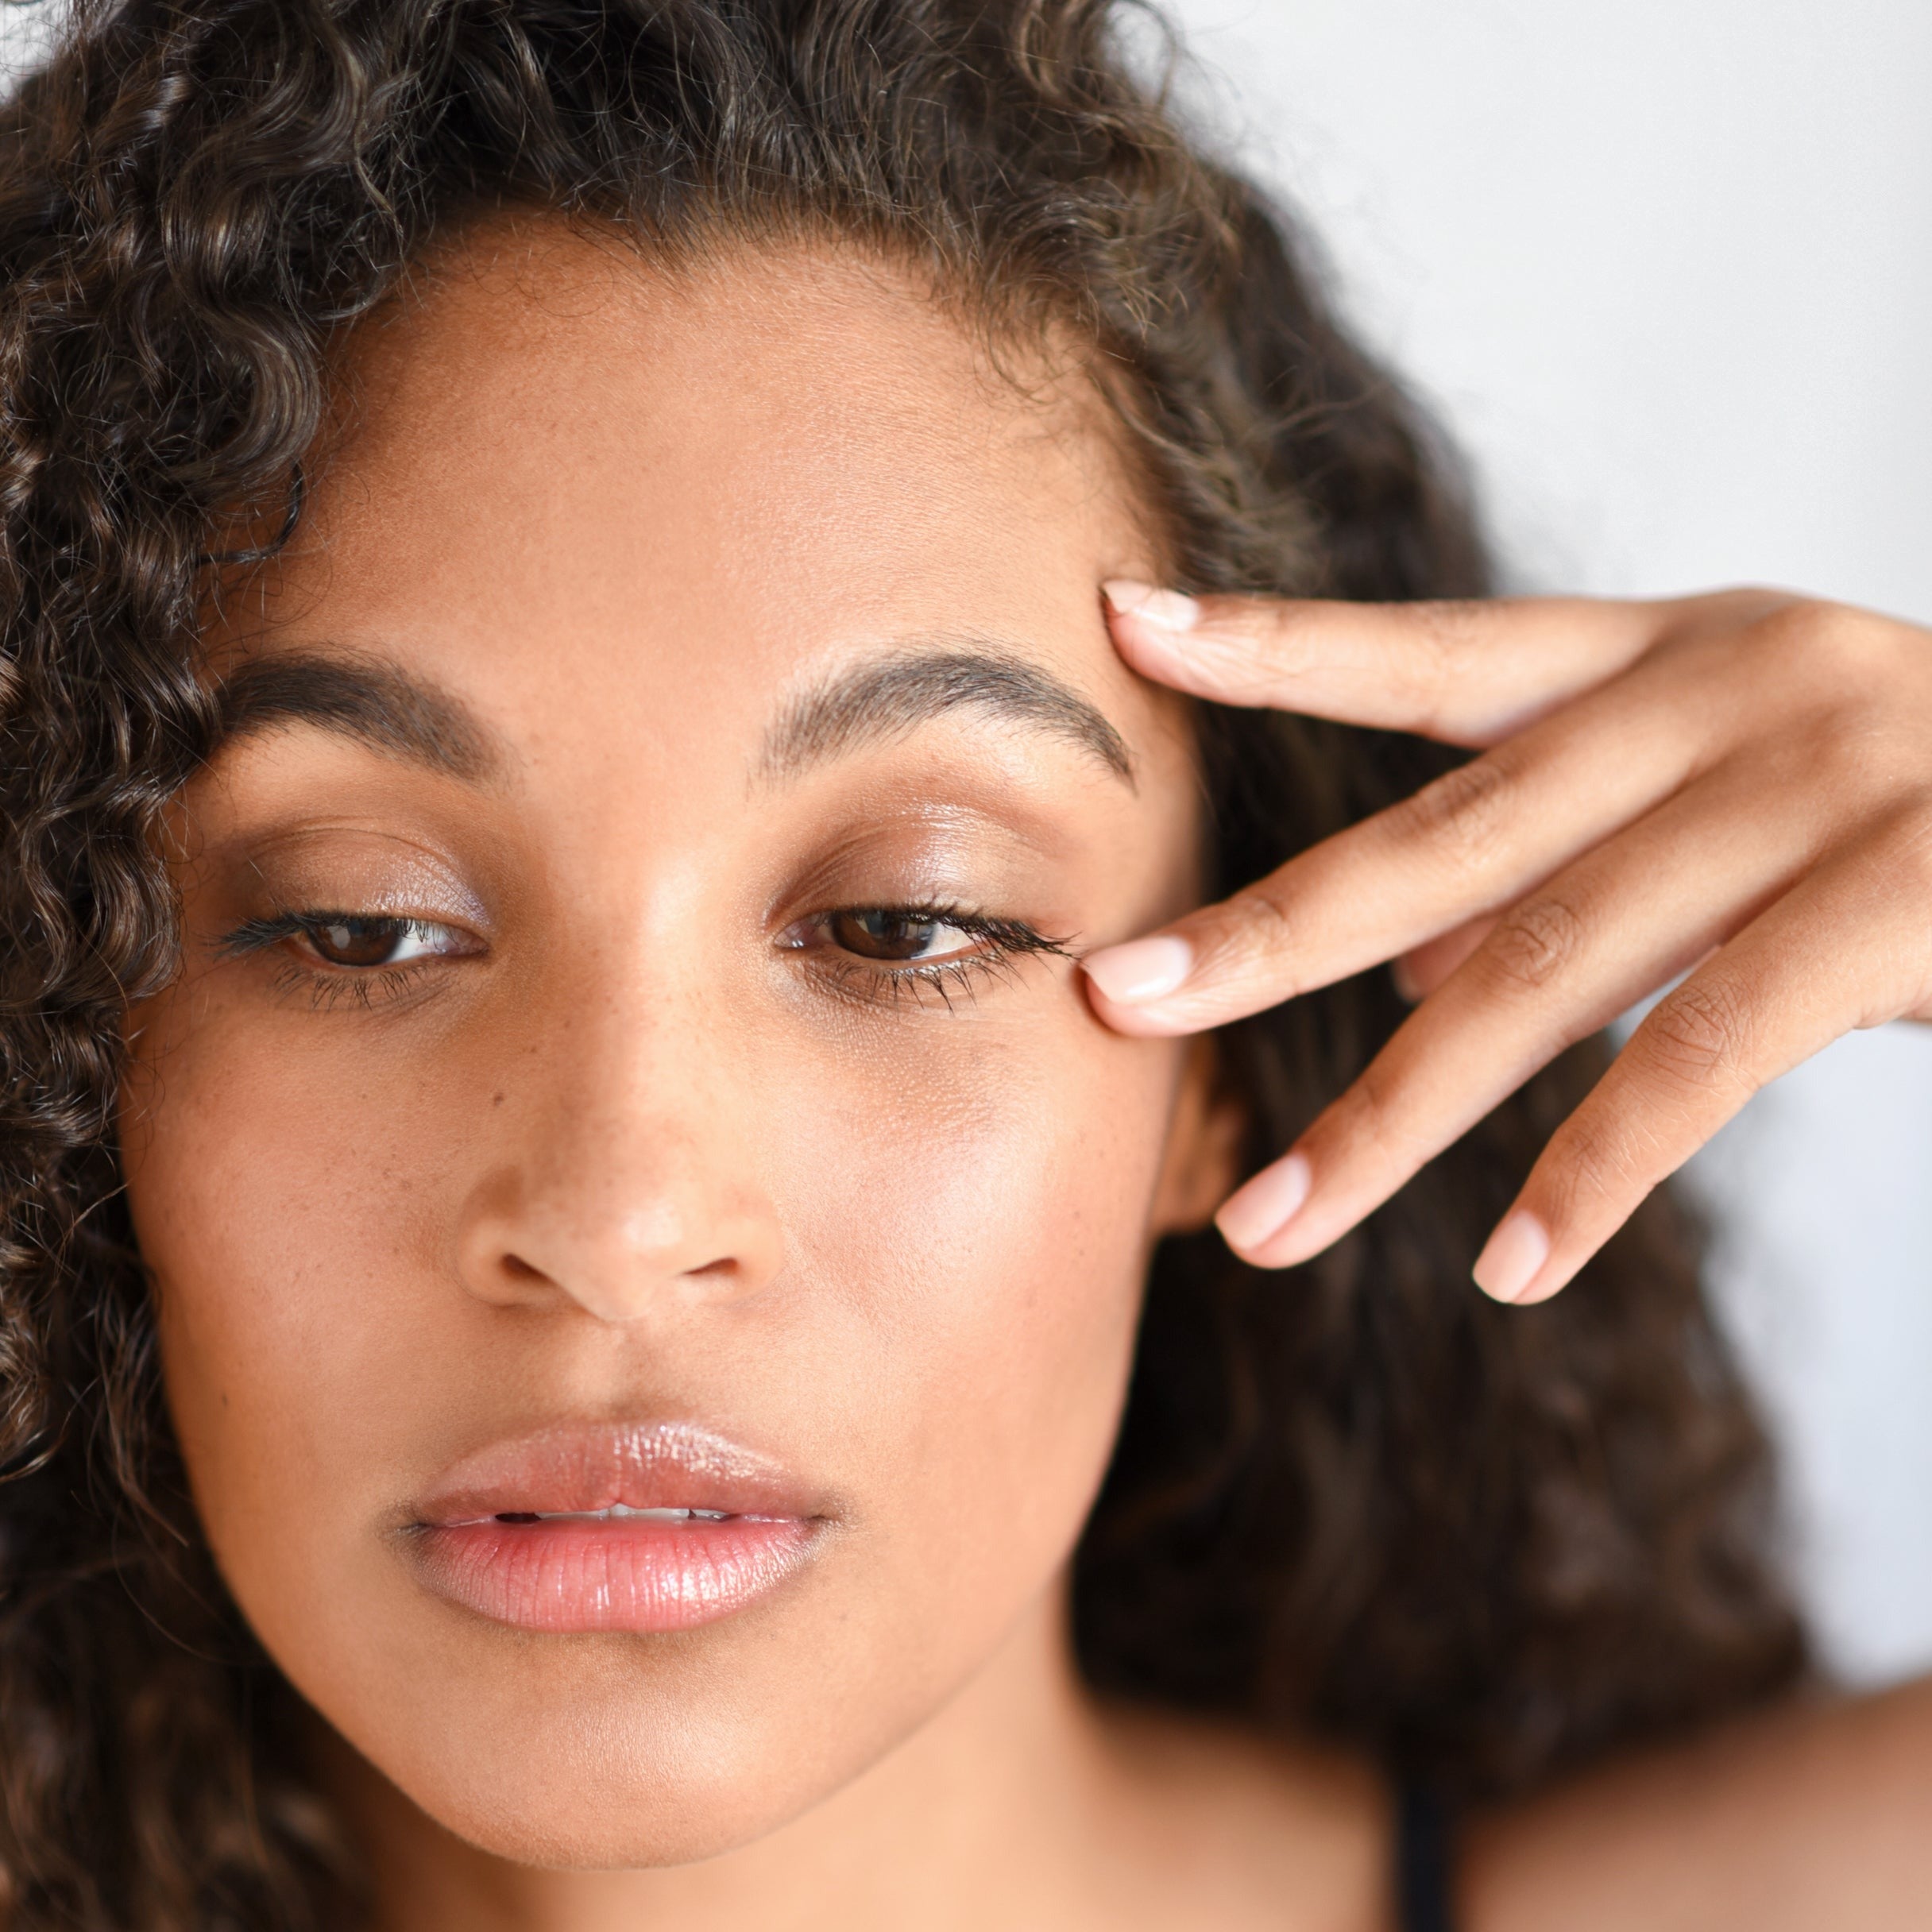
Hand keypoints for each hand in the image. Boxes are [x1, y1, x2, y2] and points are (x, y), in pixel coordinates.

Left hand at [1084, 583, 1931, 1303]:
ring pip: (1549, 972)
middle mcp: (1726, 692)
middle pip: (1445, 837)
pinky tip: (1509, 1267)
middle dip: (1268, 934)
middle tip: (1113, 1002)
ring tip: (1268, 1224)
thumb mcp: (1727, 810)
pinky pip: (1708, 1055)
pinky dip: (1597, 1170)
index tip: (1121, 623)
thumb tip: (1398, 987)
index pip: (1432, 647)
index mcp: (1668, 653)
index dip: (1275, 643)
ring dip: (1395, 1117)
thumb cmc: (1916, 816)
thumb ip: (1562, 880)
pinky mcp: (1909, 892)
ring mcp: (1820, 782)